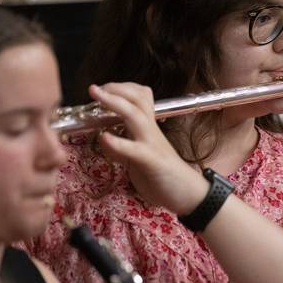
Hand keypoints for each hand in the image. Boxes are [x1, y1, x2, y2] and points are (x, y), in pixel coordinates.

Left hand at [89, 83, 206, 214]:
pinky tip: (105, 138)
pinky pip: (134, 149)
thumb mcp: (139, 157)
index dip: (121, 88)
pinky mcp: (151, 162)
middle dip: (116, 89)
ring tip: (97, 97)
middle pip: (137, 98)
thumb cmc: (164, 175)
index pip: (140, 97)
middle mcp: (150, 131)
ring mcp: (152, 144)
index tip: (103, 88)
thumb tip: (105, 137)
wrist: (188, 194)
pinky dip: (118, 142)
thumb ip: (124, 146)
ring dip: (114, 103)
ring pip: (136, 116)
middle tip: (94, 89)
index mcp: (148, 128)